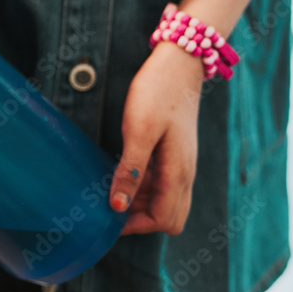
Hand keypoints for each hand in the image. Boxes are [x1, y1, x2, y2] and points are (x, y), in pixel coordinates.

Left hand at [109, 42, 205, 234]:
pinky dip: (143, 188)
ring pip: (165, 201)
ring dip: (140, 204)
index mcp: (178, 172)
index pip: (163, 219)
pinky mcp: (174, 154)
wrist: (177, 66)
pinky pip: (162, 184)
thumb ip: (131, 170)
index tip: (107, 220)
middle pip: (169, 217)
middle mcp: (185, 173)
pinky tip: (121, 175)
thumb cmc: (156, 94)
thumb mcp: (139, 131)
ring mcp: (181, 164)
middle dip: (140, 219)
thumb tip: (118, 206)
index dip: (136, 226)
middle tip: (107, 208)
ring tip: (108, 192)